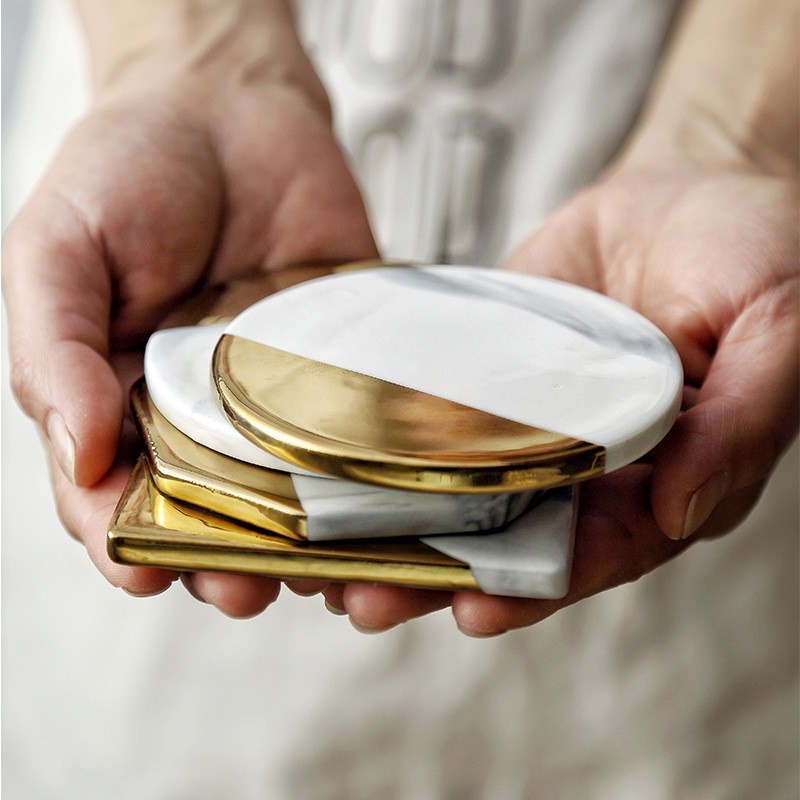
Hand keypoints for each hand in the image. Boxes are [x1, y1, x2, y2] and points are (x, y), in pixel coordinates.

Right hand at [3, 29, 377, 614]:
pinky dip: (375, 479)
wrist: (228, 108)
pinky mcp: (342, 369)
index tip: (148, 572)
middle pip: (210, 517)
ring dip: (309, 543)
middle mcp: (199, 415)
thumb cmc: (126, 170)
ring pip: (294, 496)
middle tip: (246, 585)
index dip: (126, 542)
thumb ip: (54, 351)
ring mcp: (277, 398)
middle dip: (225, 562)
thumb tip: (82, 455)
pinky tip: (390, 509)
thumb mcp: (57, 249)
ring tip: (329, 570)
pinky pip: (360, 435)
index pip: (112, 497)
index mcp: (117, 401)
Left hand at [322, 160, 797, 634]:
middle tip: (366, 601)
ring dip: (400, 528)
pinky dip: (390, 450)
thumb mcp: (776, 328)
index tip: (476, 609)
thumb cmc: (753, 256)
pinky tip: (334, 467)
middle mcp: (593, 466)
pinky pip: (438, 420)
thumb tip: (679, 515)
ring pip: (464, 492)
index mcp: (665, 477)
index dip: (541, 585)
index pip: (600, 551)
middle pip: (515, 540)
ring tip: (325, 562)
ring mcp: (533, 423)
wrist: (691, 188)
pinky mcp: (489, 378)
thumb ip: (742, 424)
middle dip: (444, 575)